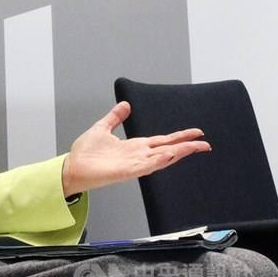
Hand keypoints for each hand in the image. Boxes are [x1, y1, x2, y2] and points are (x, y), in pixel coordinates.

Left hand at [61, 102, 210, 196]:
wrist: (72, 167)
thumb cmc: (85, 153)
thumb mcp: (102, 128)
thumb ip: (115, 117)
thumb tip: (125, 104)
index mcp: (134, 147)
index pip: (162, 141)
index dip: (179, 137)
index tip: (196, 133)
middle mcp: (137, 156)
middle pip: (167, 150)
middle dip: (186, 146)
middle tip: (205, 143)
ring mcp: (133, 165)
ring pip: (161, 158)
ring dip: (178, 153)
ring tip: (194, 147)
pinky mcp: (126, 171)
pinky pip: (146, 166)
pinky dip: (158, 161)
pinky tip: (169, 155)